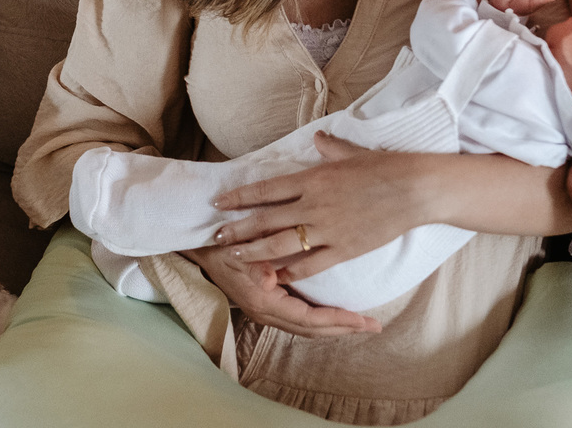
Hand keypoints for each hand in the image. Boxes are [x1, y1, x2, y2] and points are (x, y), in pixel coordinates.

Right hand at [180, 244, 380, 335]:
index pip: (310, 320)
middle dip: (344, 328)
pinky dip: (320, 319)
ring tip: (360, 323)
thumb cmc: (224, 241)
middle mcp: (266, 311)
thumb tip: (273, 280)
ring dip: (334, 326)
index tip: (364, 321)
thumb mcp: (241, 250)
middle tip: (373, 326)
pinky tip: (334, 314)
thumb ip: (260, 264)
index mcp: (264, 302)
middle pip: (313, 329)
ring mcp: (265, 310)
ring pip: (307, 326)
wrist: (197, 243)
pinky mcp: (266, 302)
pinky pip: (299, 317)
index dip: (339, 322)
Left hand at [211, 132, 428, 281]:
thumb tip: (317, 139)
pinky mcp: (343, 249)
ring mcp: (327, 229)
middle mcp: (313, 205)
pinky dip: (290, 272)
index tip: (218, 202)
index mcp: (312, 179)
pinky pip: (310, 265)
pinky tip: (275, 277)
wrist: (415, 189)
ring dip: (254, 252)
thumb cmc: (385, 166)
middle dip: (237, 229)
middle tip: (215, 236)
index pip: (265, 189)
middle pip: (265, 220)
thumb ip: (330, 148)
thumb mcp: (353, 152)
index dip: (239, 196)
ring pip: (280, 244)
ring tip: (235, 258)